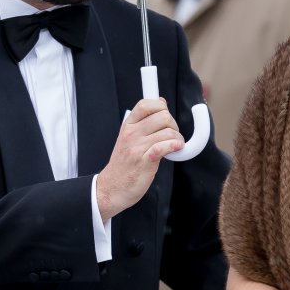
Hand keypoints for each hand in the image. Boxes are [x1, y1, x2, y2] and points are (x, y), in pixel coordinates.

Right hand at [97, 98, 183, 220]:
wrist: (112, 188)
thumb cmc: (124, 164)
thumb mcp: (129, 138)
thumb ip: (145, 120)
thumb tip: (161, 101)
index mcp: (128, 126)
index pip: (146, 104)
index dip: (161, 107)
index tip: (166, 119)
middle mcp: (131, 134)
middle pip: (163, 116)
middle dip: (174, 125)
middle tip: (172, 136)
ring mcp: (137, 147)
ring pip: (168, 132)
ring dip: (178, 139)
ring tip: (175, 146)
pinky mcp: (144, 161)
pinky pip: (164, 146)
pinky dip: (175, 146)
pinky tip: (176, 150)